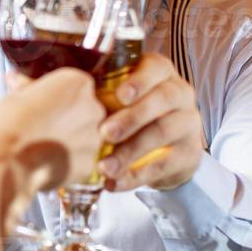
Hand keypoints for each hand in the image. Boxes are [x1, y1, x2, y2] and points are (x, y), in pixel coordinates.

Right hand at [0, 68, 106, 231]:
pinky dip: (67, 162)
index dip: (57, 97)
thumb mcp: (14, 96)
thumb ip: (26, 87)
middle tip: (42, 126)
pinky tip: (46, 162)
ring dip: (68, 140)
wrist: (8, 163)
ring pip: (84, 136)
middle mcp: (92, 108)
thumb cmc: (9, 127)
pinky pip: (80, 160)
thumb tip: (17, 80)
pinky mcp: (88, 164)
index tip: (43, 104)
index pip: (75, 85)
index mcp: (77, 83)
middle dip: (67, 118)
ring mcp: (93, 138)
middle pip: (85, 110)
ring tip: (42, 146)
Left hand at [96, 53, 203, 191]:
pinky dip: (135, 176)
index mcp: (160, 73)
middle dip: (131, 117)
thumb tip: (61, 91)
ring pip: (162, 132)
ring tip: (104, 167)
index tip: (119, 95)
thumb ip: (100, 91)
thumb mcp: (119, 98)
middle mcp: (179, 93)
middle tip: (105, 133)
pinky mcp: (190, 153)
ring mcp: (188, 123)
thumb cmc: (131, 113)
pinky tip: (114, 183)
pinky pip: (163, 165)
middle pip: (161, 99)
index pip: (155, 67)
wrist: (165, 150)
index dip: (139, 80)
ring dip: (130, 151)